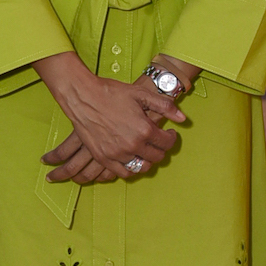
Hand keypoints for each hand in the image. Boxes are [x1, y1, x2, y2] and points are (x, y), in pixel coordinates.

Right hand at [35, 53, 184, 176]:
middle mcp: (132, 145)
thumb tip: (182, 119)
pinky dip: (131, 169)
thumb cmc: (111, 93)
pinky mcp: (103, 158)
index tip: (169, 134)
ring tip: (145, 151)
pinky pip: (123, 173)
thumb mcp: (141, 94)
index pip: (166, 143)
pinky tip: (131, 159)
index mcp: (144, 129)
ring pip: (141, 167)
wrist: (83, 97)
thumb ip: (165, 106)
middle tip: (157, 141)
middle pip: (156, 157)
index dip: (171, 138)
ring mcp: (117, 154)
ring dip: (147, 161)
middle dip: (161, 149)